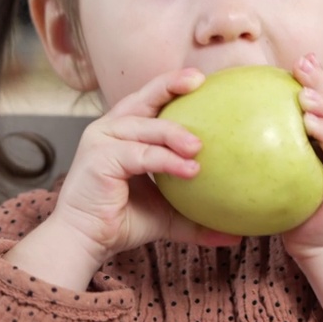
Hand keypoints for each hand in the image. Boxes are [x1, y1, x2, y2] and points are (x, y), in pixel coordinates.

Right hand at [23, 68, 241, 278]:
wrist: (87, 242)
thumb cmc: (122, 222)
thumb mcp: (167, 214)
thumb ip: (196, 218)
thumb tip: (235, 235)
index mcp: (124, 133)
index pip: (149, 100)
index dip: (172, 85)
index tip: (201, 79)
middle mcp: (109, 129)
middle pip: (142, 98)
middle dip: (170, 85)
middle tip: (199, 81)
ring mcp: (101, 141)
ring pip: (144, 127)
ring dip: (175, 134)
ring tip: (200, 148)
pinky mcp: (99, 159)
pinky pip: (140, 154)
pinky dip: (166, 160)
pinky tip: (190, 169)